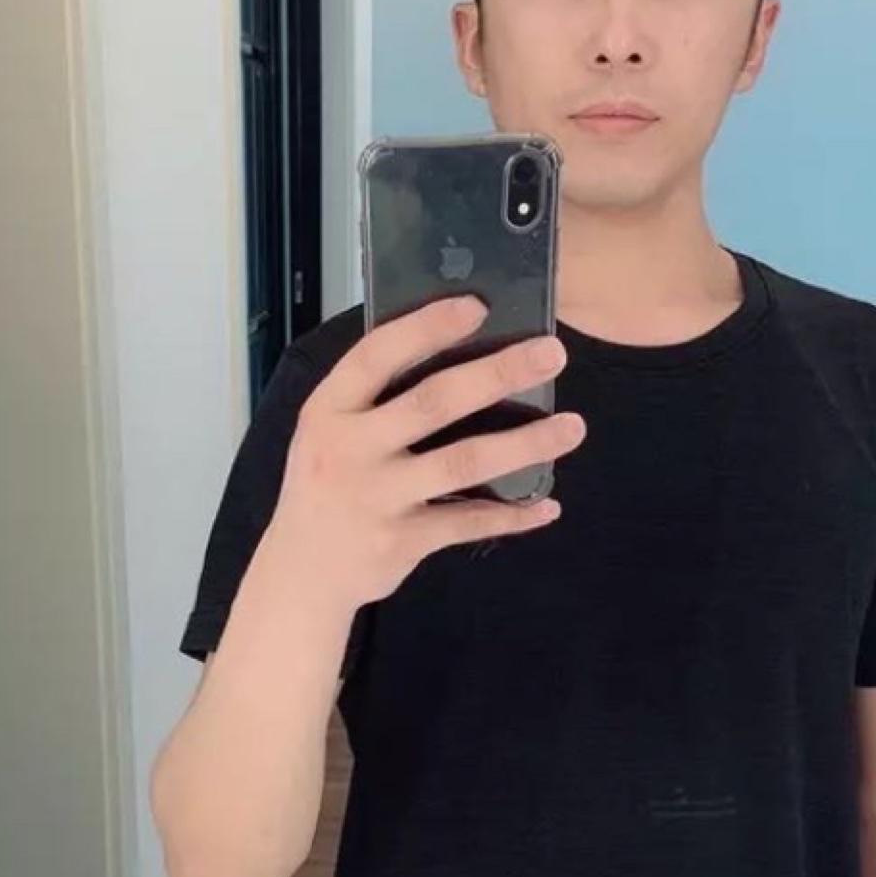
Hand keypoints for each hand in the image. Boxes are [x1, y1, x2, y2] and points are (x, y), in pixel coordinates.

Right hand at [258, 295, 583, 611]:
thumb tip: (452, 346)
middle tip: (553, 353)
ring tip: (572, 427)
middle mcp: (350, 449)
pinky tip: (546, 504)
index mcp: (330, 410)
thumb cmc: (325, 484)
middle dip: (498, 374)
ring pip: (463, 462)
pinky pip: (469, 521)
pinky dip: (512, 515)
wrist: (302, 571)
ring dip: (524, 444)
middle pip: (433, 402)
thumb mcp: (328, 430)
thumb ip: (373, 396)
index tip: (477, 305)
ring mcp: (377, 497)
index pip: (376, 355)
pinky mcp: (403, 540)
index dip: (426, 328)